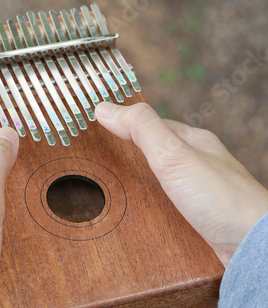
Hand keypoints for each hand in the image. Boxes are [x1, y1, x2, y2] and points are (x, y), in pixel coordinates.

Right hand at [96, 102, 267, 266]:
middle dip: (134, 152)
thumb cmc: (221, 199)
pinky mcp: (200, 215)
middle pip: (159, 150)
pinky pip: (170, 201)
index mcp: (194, 141)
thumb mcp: (173, 155)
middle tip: (107, 155)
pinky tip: (145, 211)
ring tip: (120, 184)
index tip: (101, 124)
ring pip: (165, 177)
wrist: (253, 246)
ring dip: (143, 180)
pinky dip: (154, 202)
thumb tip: (104, 107)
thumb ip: (141, 130)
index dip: (126, 123)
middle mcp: (199, 162)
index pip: (153, 123)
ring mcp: (201, 189)